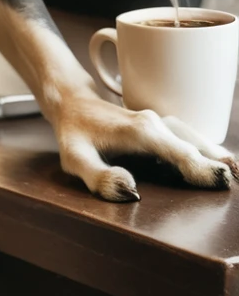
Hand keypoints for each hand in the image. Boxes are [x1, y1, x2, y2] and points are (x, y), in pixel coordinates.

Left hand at [49, 80, 238, 200]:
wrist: (72, 104)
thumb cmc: (74, 135)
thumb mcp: (75, 159)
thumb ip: (99, 177)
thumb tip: (131, 191)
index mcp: (142, 133)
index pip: (180, 154)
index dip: (202, 169)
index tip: (223, 182)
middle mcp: (156, 124)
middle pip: (194, 145)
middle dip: (217, 164)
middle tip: (234, 183)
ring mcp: (160, 122)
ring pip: (196, 138)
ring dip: (216, 155)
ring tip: (235, 172)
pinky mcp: (160, 126)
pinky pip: (189, 137)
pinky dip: (207, 148)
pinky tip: (220, 160)